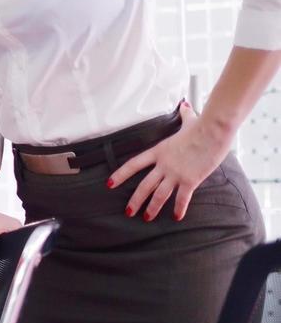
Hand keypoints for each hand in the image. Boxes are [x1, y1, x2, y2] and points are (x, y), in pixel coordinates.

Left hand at [108, 101, 227, 220]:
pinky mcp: (191, 180)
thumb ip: (183, 115)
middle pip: (144, 185)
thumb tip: (184, 104)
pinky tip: (176, 217)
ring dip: (152, 208)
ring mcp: (176, 173)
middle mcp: (163, 164)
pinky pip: (182, 198)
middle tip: (128, 212)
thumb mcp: (188, 120)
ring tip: (146, 218)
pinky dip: (179, 209)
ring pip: (159, 195)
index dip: (120, 175)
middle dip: (135, 200)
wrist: (213, 130)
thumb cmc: (202, 125)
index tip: (109, 184)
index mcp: (158, 151)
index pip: (133, 164)